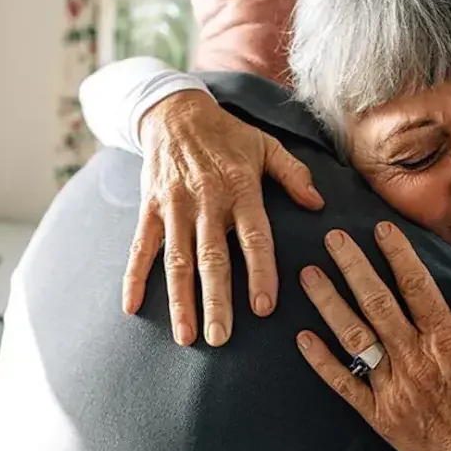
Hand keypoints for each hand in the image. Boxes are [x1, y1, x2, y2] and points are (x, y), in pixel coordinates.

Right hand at [124, 90, 324, 346]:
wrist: (175, 112)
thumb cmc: (227, 134)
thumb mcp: (266, 145)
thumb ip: (294, 174)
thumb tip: (318, 204)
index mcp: (240, 188)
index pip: (253, 237)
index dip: (259, 272)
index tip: (263, 308)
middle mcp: (206, 201)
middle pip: (211, 257)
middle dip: (216, 300)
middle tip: (220, 338)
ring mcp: (174, 206)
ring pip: (176, 259)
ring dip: (180, 299)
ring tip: (185, 336)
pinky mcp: (150, 208)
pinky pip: (140, 247)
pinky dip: (134, 277)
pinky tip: (132, 307)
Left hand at [296, 223, 450, 450]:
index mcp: (448, 340)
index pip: (416, 285)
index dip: (396, 253)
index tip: (379, 228)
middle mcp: (415, 357)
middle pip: (376, 301)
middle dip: (352, 265)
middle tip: (332, 238)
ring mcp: (393, 386)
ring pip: (354, 336)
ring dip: (328, 302)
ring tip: (308, 275)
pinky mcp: (379, 414)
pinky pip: (343, 383)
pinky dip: (321, 361)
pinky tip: (302, 337)